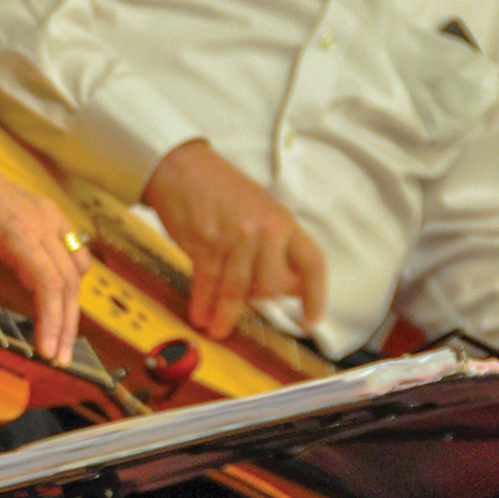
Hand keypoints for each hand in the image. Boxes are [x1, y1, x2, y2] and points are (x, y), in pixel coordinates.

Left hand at [0, 165, 90, 363]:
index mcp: (18, 229)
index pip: (46, 281)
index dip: (51, 318)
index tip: (47, 349)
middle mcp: (43, 222)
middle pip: (68, 281)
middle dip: (66, 324)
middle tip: (60, 358)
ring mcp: (52, 218)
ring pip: (77, 269)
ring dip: (72, 306)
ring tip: (62, 339)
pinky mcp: (53, 218)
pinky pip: (74, 253)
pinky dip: (73, 280)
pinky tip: (63, 302)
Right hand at [142, 140, 326, 338]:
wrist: (183, 168)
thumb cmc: (221, 190)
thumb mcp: (262, 211)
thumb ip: (276, 246)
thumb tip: (287, 287)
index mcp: (284, 222)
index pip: (311, 263)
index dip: (316, 295)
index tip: (312, 321)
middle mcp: (264, 231)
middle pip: (272, 286)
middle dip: (258, 303)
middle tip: (245, 306)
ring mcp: (234, 238)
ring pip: (238, 291)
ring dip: (226, 316)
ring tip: (218, 329)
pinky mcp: (205, 244)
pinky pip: (208, 284)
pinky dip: (203, 304)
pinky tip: (200, 315)